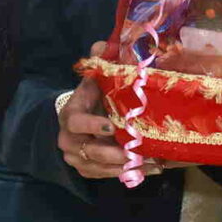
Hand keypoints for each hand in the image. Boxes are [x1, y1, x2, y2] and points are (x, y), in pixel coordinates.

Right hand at [60, 40, 157, 180]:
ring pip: (100, 167)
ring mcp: (77, 158)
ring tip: (152, 163)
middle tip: (137, 153)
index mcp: (70, 115)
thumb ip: (99, 62)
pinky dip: (128, 174)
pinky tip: (150, 169)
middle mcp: (69, 140)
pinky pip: (106, 176)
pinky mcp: (87, 170)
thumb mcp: (94, 79)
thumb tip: (103, 45)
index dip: (92, 125)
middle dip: (115, 154)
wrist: (77, 119)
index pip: (77, 122)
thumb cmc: (91, 97)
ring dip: (125, 167)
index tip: (112, 126)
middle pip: (90, 151)